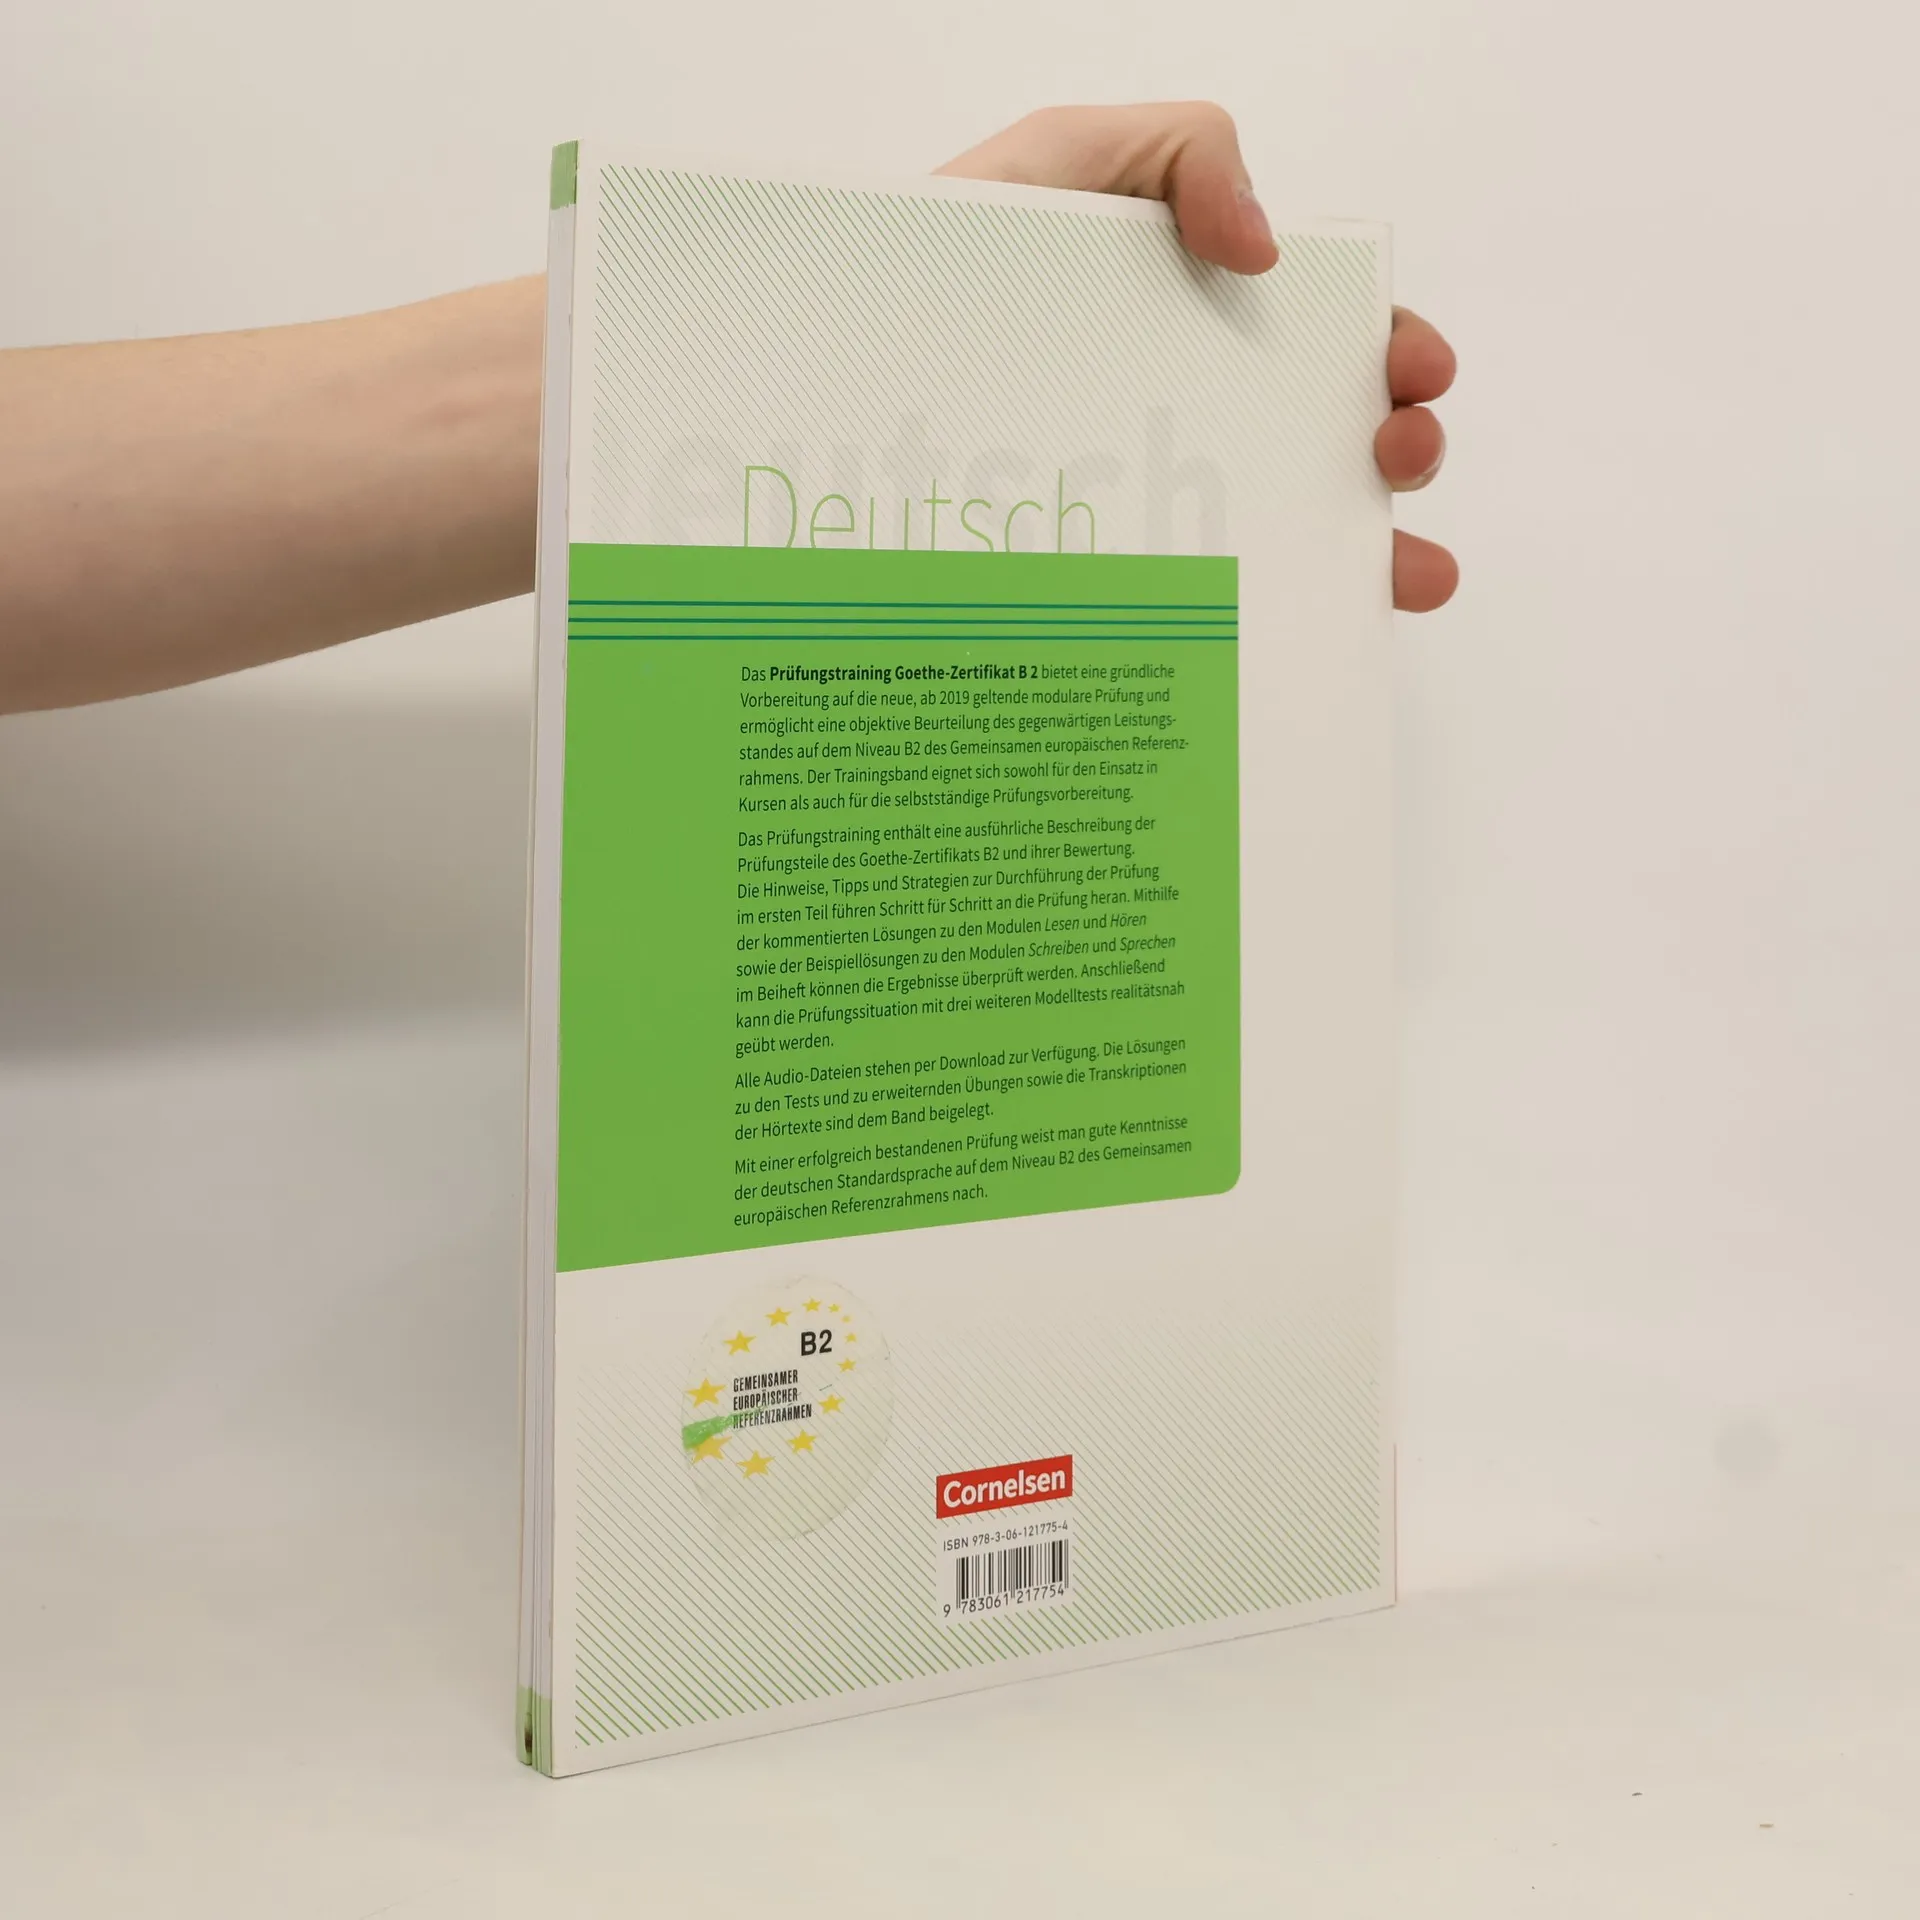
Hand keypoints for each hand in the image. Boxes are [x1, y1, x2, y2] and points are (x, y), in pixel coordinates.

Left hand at [939, 104, 1458, 612]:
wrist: (837, 363)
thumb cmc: (947, 253)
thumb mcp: (1064, 157)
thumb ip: (1180, 150)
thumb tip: (1269, 247)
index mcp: (1199, 319)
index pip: (1326, 340)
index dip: (1392, 355)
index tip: (1412, 375)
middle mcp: (1190, 414)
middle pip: (1328, 443)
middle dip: (1398, 452)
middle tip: (1395, 458)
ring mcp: (1152, 500)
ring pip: (1286, 538)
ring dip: (1369, 558)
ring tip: (1400, 575)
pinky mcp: (1106, 572)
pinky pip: (1198, 613)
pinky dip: (1267, 631)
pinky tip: (1308, 640)